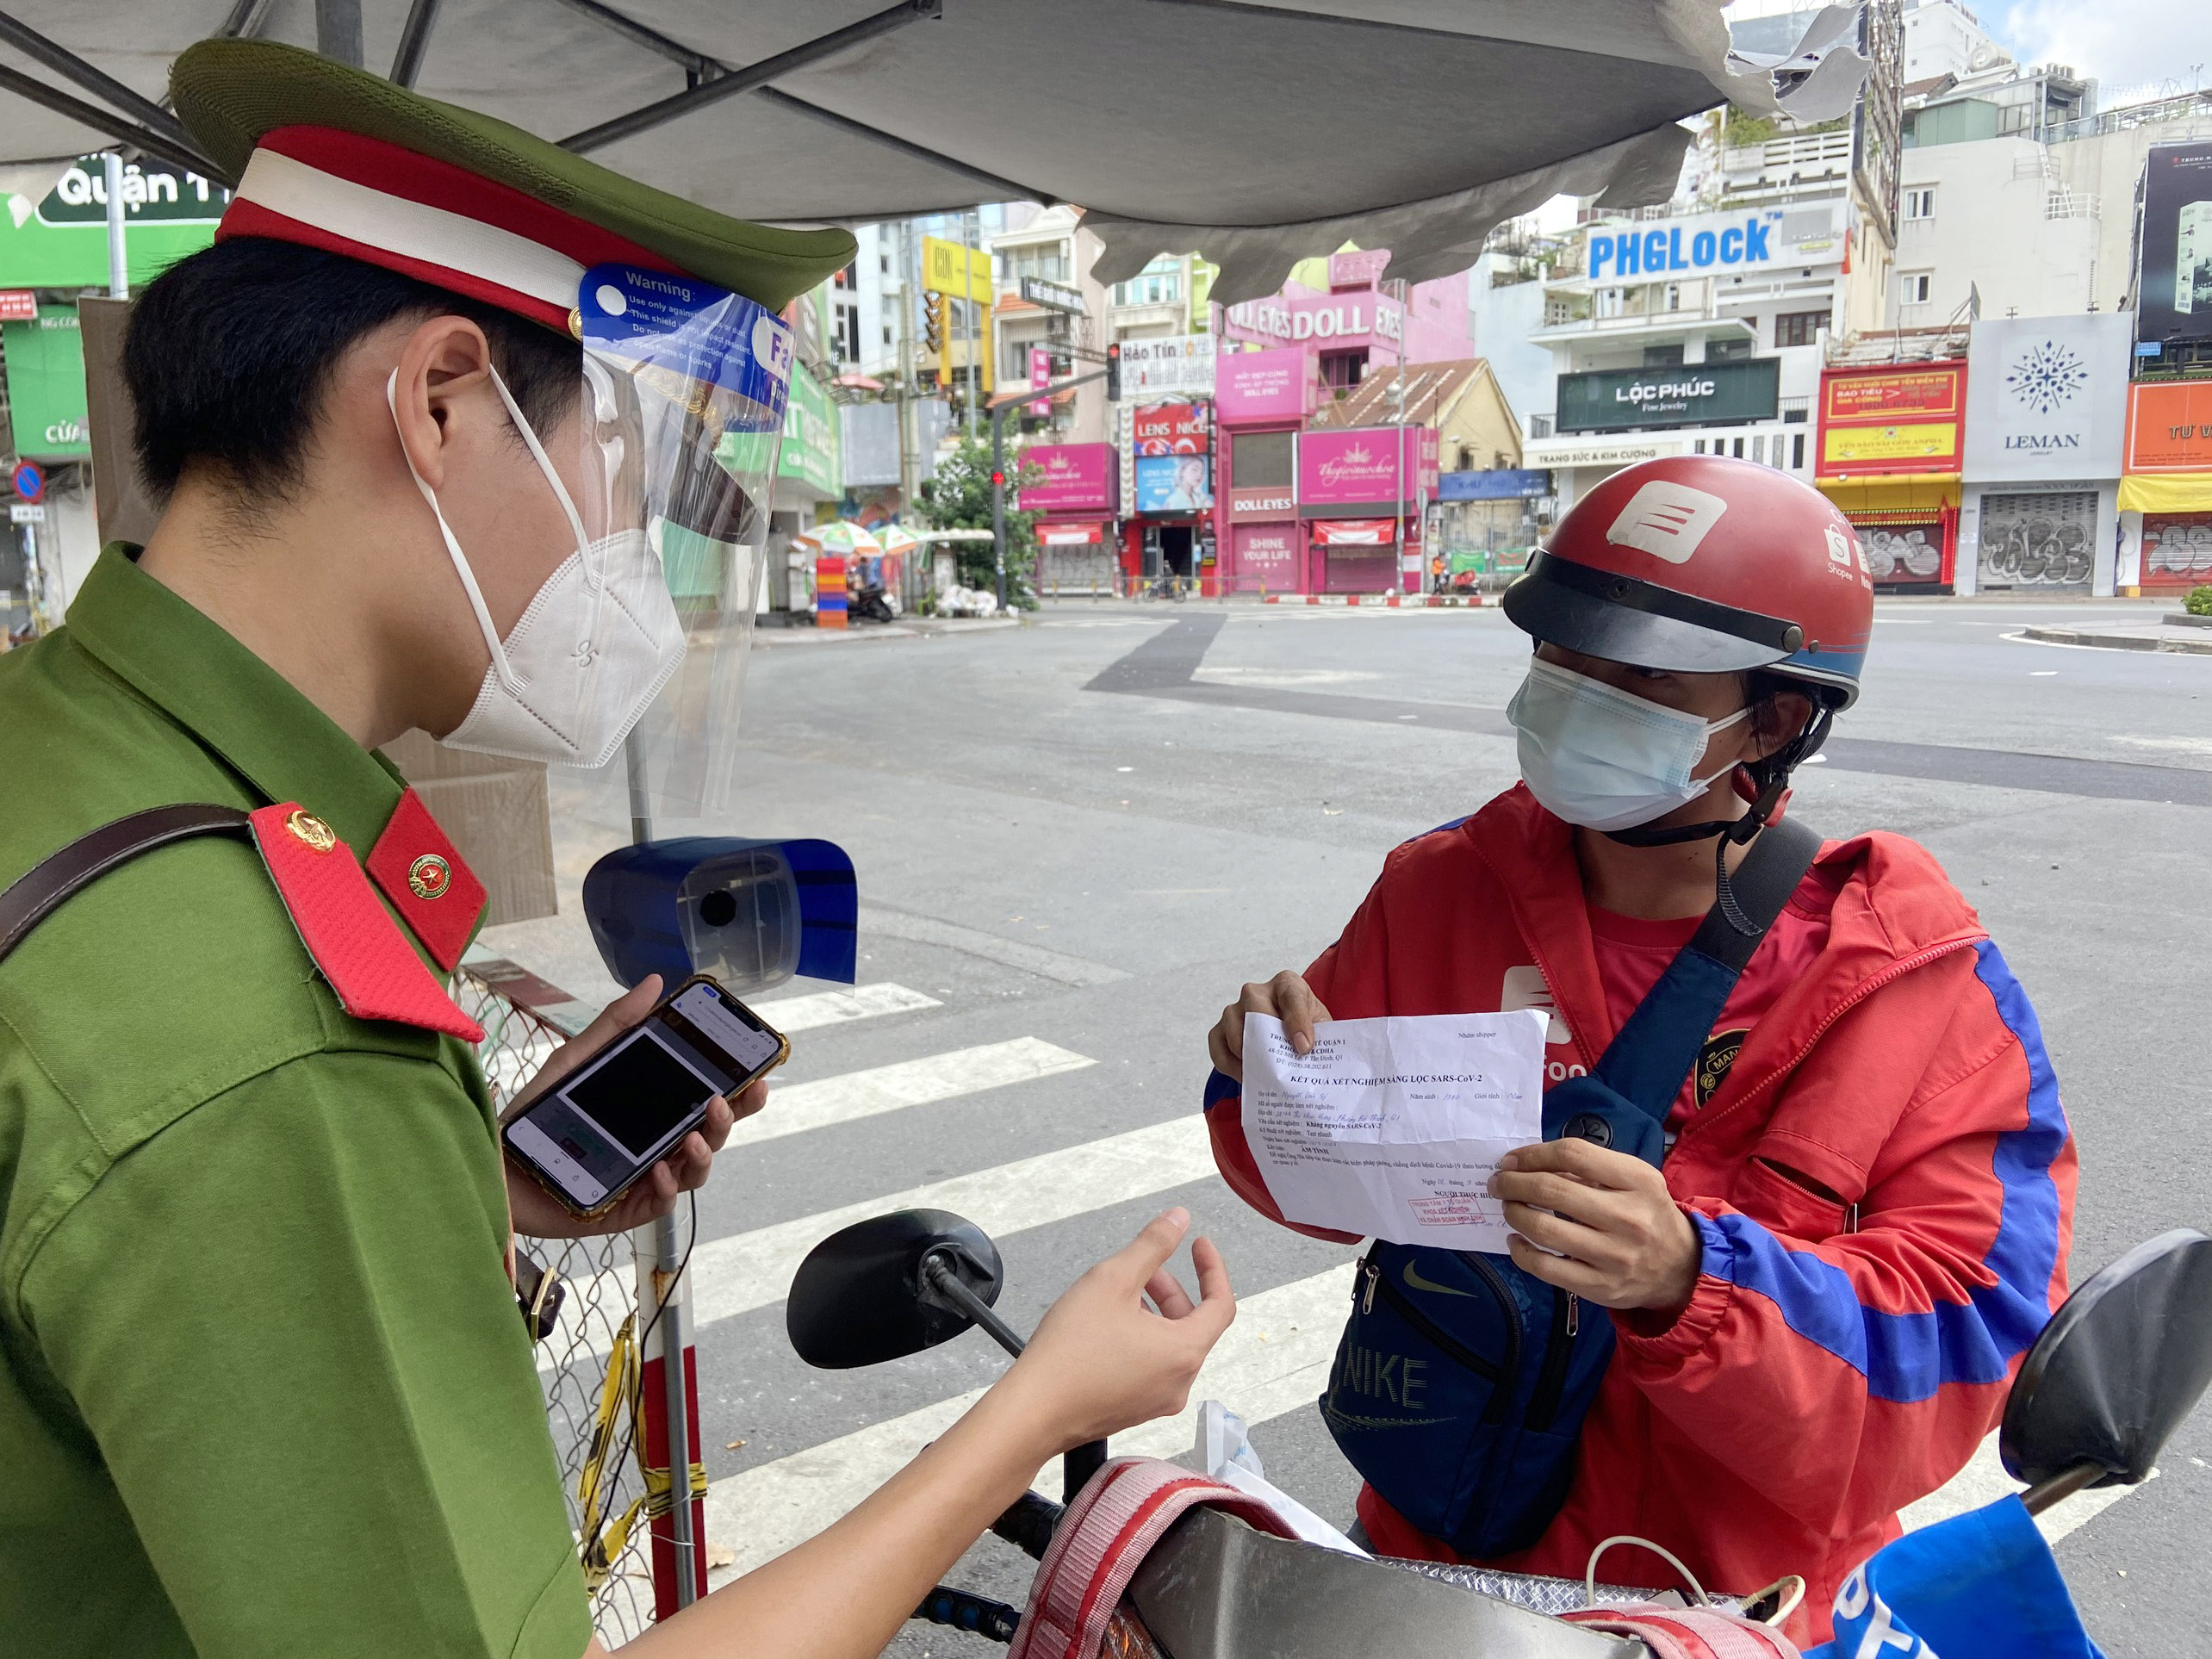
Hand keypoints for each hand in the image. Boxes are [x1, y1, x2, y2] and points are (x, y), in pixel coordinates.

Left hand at [501, 974, 764, 1240]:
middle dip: (732, 1117)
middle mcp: (658, 1143)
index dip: (739, 1088)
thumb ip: (617, 1024)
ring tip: (694, 1136)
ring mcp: (647, 1177)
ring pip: (697, 1168)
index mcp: (655, 1109)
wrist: (495, 1166)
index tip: (755, 1071)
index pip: (707, 1098)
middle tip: (734, 1098)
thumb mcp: (578, 1060)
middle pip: (712, 1133)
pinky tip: (659, 1170)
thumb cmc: (538, 1113)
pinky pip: (663, 1202)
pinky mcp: (629, 1207)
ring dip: (705, 1151)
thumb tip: (654, 982)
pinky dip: (668, 1187)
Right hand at [994, 1208, 1234, 1451]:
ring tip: (1119, 1294)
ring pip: (1170, 1345)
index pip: (1221, 1304)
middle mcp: (1179, 1383)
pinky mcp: (1134, 1410)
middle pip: (1193, 1324)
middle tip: (1144, 1267)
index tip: (1199, 1245)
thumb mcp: (1113, 1280)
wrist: (1033, 1411)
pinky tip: (1108, 1326)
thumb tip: (1179, 1220)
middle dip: (1172, 1289)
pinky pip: (1152, 1366)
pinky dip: (1142, 1339)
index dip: (1213, 1268)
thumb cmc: (1070, 1350)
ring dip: (1155, 1313)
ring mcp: (1157, 1401)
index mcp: (1184, 1352)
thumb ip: (1152, 1246)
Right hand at [1208, 970, 1330, 1081]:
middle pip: (1256, 1011)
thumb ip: (1320, 1037)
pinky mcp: (1219, 1029)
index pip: (1291, 997)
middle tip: (1281, 1070)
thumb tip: (1313, 1059)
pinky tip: (1249, 1077)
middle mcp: (1256, 992)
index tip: (1304, 1048)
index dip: (1298, 1022)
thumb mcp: (1321, 1027)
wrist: (1290, 1033)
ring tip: (1268, 1078)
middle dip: (1269, 1044)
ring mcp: (1234, 1009)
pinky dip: (1232, 1067)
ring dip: (1251, 1059)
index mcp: (1287, 984)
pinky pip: (1219, 1049)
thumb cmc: (1306, 1027)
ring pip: (1236, 1033)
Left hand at [1488, 1139, 1701, 1313]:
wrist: (1680, 1268)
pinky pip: (1545, 1268)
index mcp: (1638, 1181)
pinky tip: (1516, 1240)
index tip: (1512, 1160)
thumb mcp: (1635, 1180)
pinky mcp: (1601, 1287)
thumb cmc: (1647, 1213)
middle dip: (1513, 1183)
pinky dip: (1520, 1251)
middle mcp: (1629, 1218)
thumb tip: (1528, 1163)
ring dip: (1514, 1213)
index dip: (1533, 1154)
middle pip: (1553, 1191)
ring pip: (1544, 1229)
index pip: (1573, 1154)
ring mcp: (1615, 1256)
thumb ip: (1590, 1168)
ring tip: (1509, 1207)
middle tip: (1499, 1183)